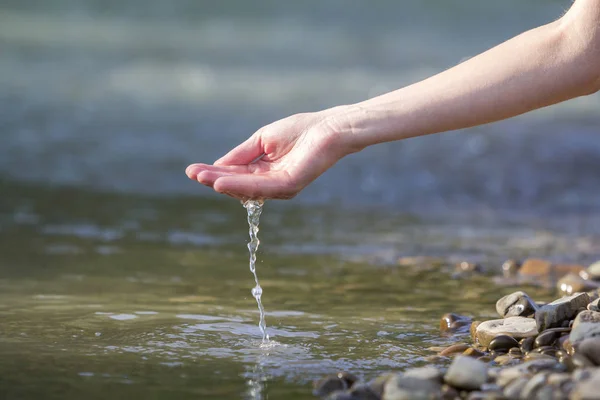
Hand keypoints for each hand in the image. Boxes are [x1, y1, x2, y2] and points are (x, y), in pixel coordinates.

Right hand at [186, 108, 350, 199]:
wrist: (328, 128)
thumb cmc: (300, 131)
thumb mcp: (262, 140)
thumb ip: (241, 154)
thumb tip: (217, 165)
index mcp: (263, 170)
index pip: (234, 174)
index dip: (213, 172)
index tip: (192, 170)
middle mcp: (270, 182)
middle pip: (237, 184)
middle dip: (213, 178)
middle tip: (192, 174)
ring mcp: (280, 186)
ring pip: (246, 188)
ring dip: (222, 184)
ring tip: (202, 178)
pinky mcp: (290, 185)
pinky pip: (260, 188)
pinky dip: (239, 186)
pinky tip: (221, 182)